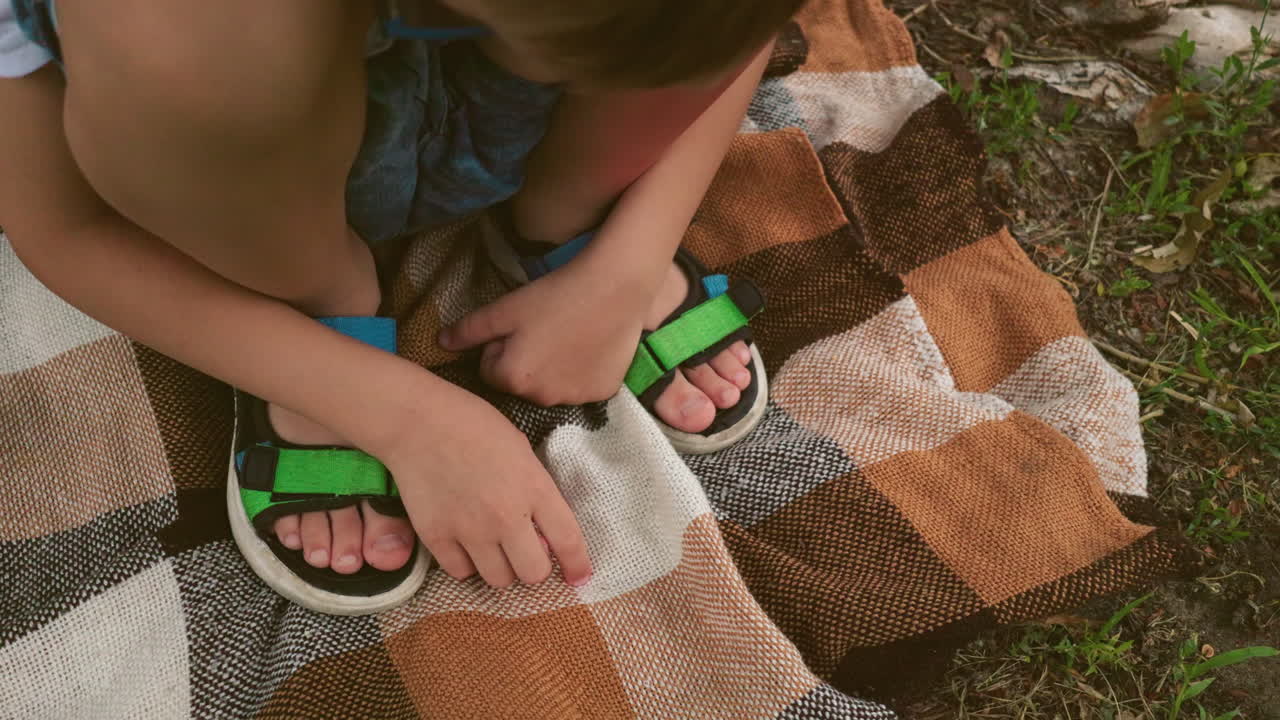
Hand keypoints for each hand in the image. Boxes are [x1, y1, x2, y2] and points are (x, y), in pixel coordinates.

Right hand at [380, 378, 592, 587]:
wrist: (419, 421)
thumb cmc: (474, 425)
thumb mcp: (520, 450)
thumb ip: (534, 488)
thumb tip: (540, 527)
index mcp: (534, 488)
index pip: (567, 540)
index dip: (576, 565)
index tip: (578, 577)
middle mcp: (506, 516)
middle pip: (533, 573)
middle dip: (534, 567)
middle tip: (524, 553)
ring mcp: (470, 530)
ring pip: (498, 579)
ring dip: (500, 568)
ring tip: (492, 548)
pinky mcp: (437, 537)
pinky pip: (460, 572)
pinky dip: (465, 564)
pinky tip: (464, 545)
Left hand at [438, 257, 651, 406]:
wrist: (615, 289)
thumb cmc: (555, 295)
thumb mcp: (505, 309)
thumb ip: (469, 330)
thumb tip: (440, 343)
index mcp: (512, 379)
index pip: (490, 371)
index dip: (501, 347)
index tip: (522, 327)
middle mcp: (542, 399)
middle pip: (521, 384)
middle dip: (526, 363)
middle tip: (546, 329)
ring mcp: (575, 399)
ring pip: (551, 388)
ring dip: (553, 370)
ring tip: (569, 337)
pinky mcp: (603, 394)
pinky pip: (582, 388)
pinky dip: (582, 373)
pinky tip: (590, 347)